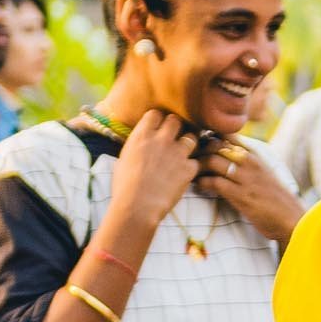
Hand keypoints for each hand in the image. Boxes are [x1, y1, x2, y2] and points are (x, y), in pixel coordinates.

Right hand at [106, 108, 199, 231]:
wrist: (137, 207)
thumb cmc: (125, 187)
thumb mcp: (124, 159)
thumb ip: (136, 146)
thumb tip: (140, 144)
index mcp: (142, 135)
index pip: (156, 114)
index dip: (158, 121)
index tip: (158, 128)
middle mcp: (161, 140)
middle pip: (175, 120)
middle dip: (175, 127)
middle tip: (174, 138)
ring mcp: (177, 153)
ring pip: (191, 137)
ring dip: (188, 143)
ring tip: (184, 152)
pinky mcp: (188, 169)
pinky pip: (196, 162)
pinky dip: (192, 167)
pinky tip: (186, 173)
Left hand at [196, 140, 303, 246]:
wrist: (291, 219)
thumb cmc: (276, 199)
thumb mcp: (263, 173)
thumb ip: (247, 163)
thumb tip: (230, 157)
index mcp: (253, 154)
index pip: (226, 135)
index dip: (208, 137)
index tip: (199, 146)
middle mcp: (249, 161)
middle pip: (214, 144)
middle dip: (198, 150)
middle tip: (188, 159)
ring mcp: (244, 178)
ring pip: (212, 161)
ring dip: (197, 166)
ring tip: (189, 172)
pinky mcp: (241, 195)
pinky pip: (215, 182)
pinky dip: (202, 183)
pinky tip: (198, 186)